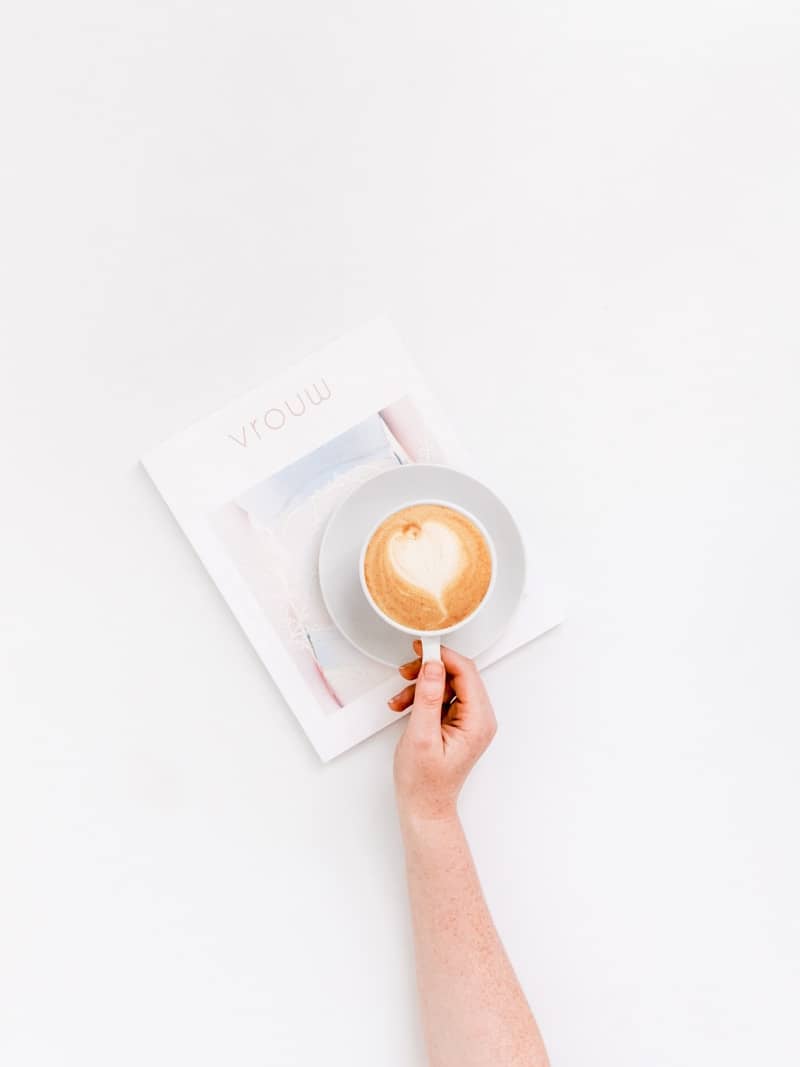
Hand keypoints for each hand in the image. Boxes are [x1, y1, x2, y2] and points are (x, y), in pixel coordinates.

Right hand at [389, 641, 497, 821]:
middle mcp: (479, 719)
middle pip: (458, 675)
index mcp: (478, 721)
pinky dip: (423, 698)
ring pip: (448, 684)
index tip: (420, 648)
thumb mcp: (421, 736)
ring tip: (400, 700)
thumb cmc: (424, 782)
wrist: (424, 807)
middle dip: (429, 671)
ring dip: (421, 686)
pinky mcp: (458, 724)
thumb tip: (433, 666)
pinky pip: (443, 698)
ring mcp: (470, 721)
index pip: (466, 673)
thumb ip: (428, 698)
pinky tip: (405, 707)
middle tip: (406, 672)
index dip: (443, 656)